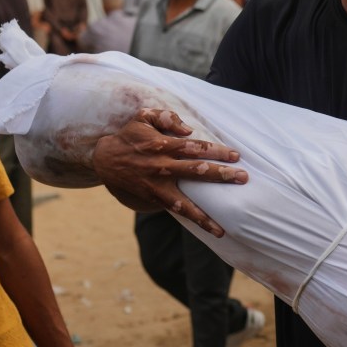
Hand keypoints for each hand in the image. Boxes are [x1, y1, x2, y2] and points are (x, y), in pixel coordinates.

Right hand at [93, 108, 246, 235]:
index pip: (194, 147)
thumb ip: (166, 117)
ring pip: (185, 201)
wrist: (104, 160)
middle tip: (242, 178)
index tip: (235, 155)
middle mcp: (162, 166)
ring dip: (206, 213)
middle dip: (221, 175)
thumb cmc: (129, 136)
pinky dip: (195, 220)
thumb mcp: (143, 117)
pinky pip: (176, 211)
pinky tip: (214, 229)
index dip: (215, 151)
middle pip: (196, 171)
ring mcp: (157, 186)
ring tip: (224, 223)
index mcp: (162, 145)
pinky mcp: (154, 198)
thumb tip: (188, 130)